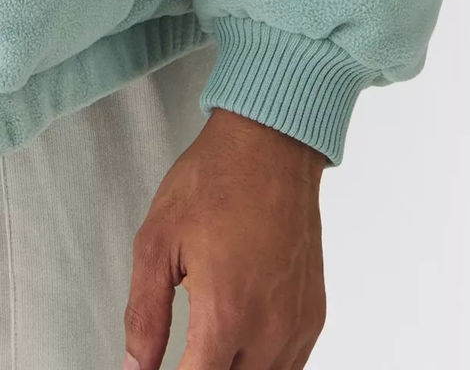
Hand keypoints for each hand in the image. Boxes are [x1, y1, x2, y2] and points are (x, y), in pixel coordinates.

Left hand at [123, 108, 328, 369]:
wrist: (271, 143)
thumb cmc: (218, 178)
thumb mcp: (157, 242)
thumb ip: (143, 316)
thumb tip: (135, 366)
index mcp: (225, 313)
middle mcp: (268, 325)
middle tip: (183, 353)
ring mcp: (296, 321)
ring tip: (208, 350)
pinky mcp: (314, 310)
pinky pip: (292, 365)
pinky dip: (265, 366)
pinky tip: (242, 347)